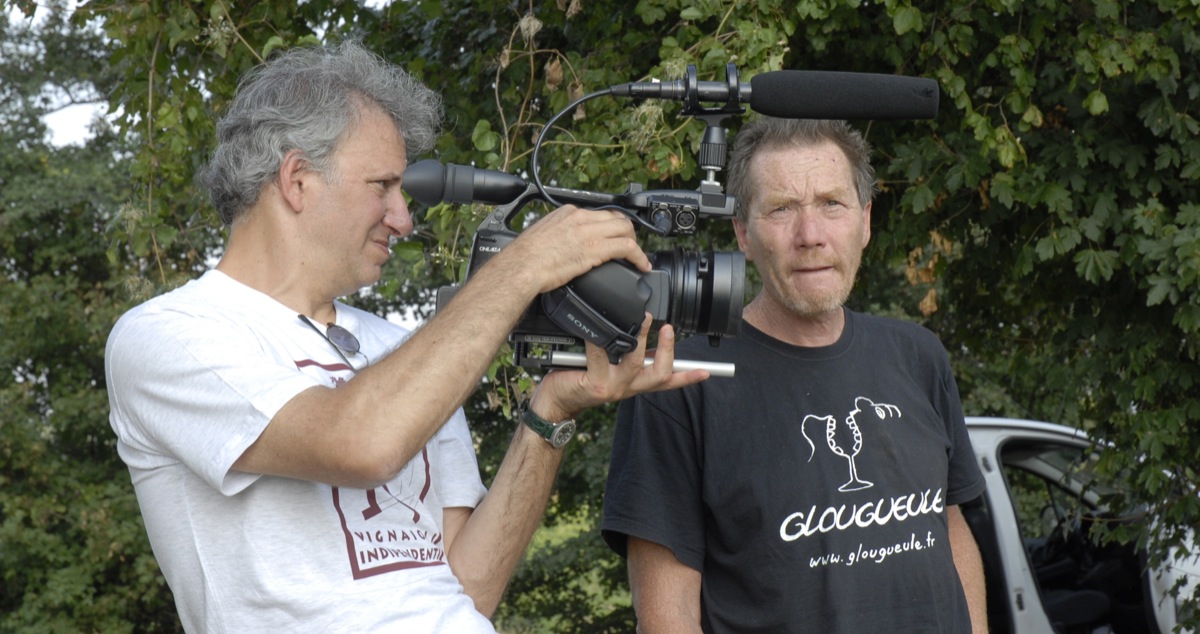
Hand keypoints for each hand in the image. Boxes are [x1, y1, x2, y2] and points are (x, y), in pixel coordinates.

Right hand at [499, 205, 650, 293]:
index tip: (612, 235)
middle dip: (627, 231)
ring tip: (637, 256)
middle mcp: (581, 218)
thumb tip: (562, 243)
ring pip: (625, 229)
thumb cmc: (525, 257)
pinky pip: (627, 248)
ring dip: (635, 243)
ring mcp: (590, 232)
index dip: (610, 226)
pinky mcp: (596, 249)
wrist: (521, 267)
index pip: (599, 214)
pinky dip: (639, 256)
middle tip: (629, 245)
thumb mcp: (542, 235)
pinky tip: (642, 265)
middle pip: (616, 217)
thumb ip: (558, 234)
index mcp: (568, 213)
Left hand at [528, 315, 708, 421]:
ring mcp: (613, 387)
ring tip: (641, 321)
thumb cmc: (577, 382)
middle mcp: (627, 387)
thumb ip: (626, 356)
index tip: (707, 371)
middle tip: (669, 329)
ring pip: (636, 362)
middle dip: (668, 350)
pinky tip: (595, 328)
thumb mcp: (609, 369)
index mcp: (634, 383)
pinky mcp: (595, 383)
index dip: (688, 377)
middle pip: (660, 373)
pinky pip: (600, 354)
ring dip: (640, 339)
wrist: (554, 403)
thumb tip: (642, 336)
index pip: (667, 381)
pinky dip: (598, 338)